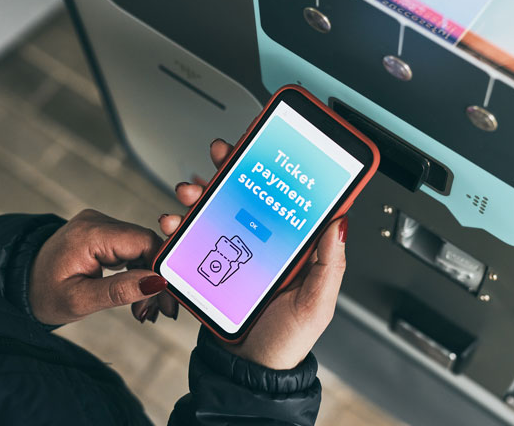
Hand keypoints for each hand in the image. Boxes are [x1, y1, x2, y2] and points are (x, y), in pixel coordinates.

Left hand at [30, 209, 171, 324]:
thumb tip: (157, 282)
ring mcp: (100, 225)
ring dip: (149, 278)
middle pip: (146, 244)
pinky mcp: (102, 233)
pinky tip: (138, 294)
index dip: (162, 267)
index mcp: (89, 234)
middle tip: (161, 312)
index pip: (144, 241)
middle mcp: (97, 221)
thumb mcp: (79, 301)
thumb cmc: (42, 293)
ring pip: (143, 248)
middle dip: (157, 279)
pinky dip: (138, 272)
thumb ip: (119, 290)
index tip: (168, 297)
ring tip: (145, 310)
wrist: (18, 283)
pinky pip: (131, 248)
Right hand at [159, 139, 347, 369]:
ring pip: (216, 211)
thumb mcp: (316, 303)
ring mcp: (234, 254)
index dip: (275, 169)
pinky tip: (173, 223)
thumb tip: (340, 221)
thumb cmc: (287, 339)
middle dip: (230, 168)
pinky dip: (179, 227)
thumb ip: (329, 264)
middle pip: (246, 195)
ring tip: (189, 191)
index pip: (285, 198)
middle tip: (221, 154)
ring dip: (199, 193)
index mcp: (292, 247)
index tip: (264, 141)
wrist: (249, 371)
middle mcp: (262, 244)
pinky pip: (192, 241)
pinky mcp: (209, 268)